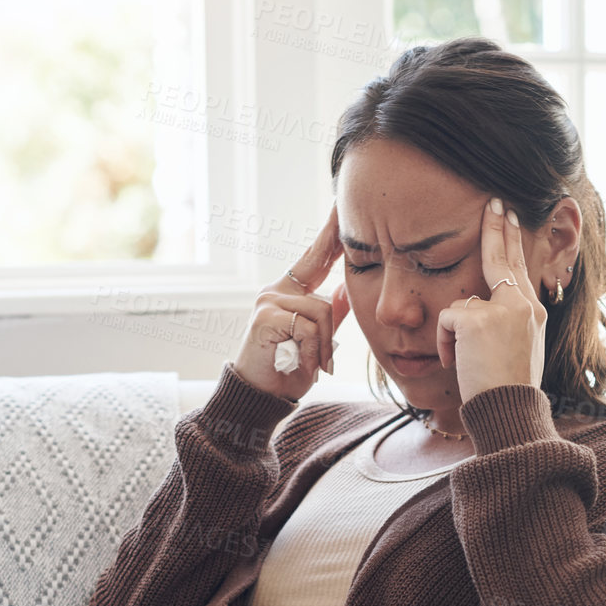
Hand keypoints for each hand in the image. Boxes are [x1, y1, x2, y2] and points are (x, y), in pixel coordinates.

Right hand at [232, 204, 351, 401]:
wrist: (258, 397)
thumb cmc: (286, 371)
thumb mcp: (314, 341)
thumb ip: (330, 314)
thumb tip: (346, 287)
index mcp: (287, 292)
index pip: (313, 258)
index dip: (329, 235)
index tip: (342, 208)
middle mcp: (274, 291)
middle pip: (324, 299)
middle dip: (329, 335)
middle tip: (324, 359)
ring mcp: (268, 302)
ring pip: (320, 314)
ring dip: (322, 347)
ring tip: (312, 366)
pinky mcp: (266, 316)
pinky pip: (308, 328)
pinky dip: (311, 352)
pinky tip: (301, 364)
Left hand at [435, 197, 547, 406]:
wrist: (509, 411)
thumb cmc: (510, 392)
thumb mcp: (519, 351)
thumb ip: (507, 324)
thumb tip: (480, 311)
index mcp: (533, 312)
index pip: (518, 269)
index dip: (511, 241)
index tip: (508, 217)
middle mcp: (523, 305)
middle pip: (502, 258)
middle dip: (496, 227)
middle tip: (493, 202)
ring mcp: (503, 310)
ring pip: (460, 305)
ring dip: (452, 335)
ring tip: (463, 362)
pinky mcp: (478, 320)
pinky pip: (446, 319)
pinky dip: (444, 343)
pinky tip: (455, 362)